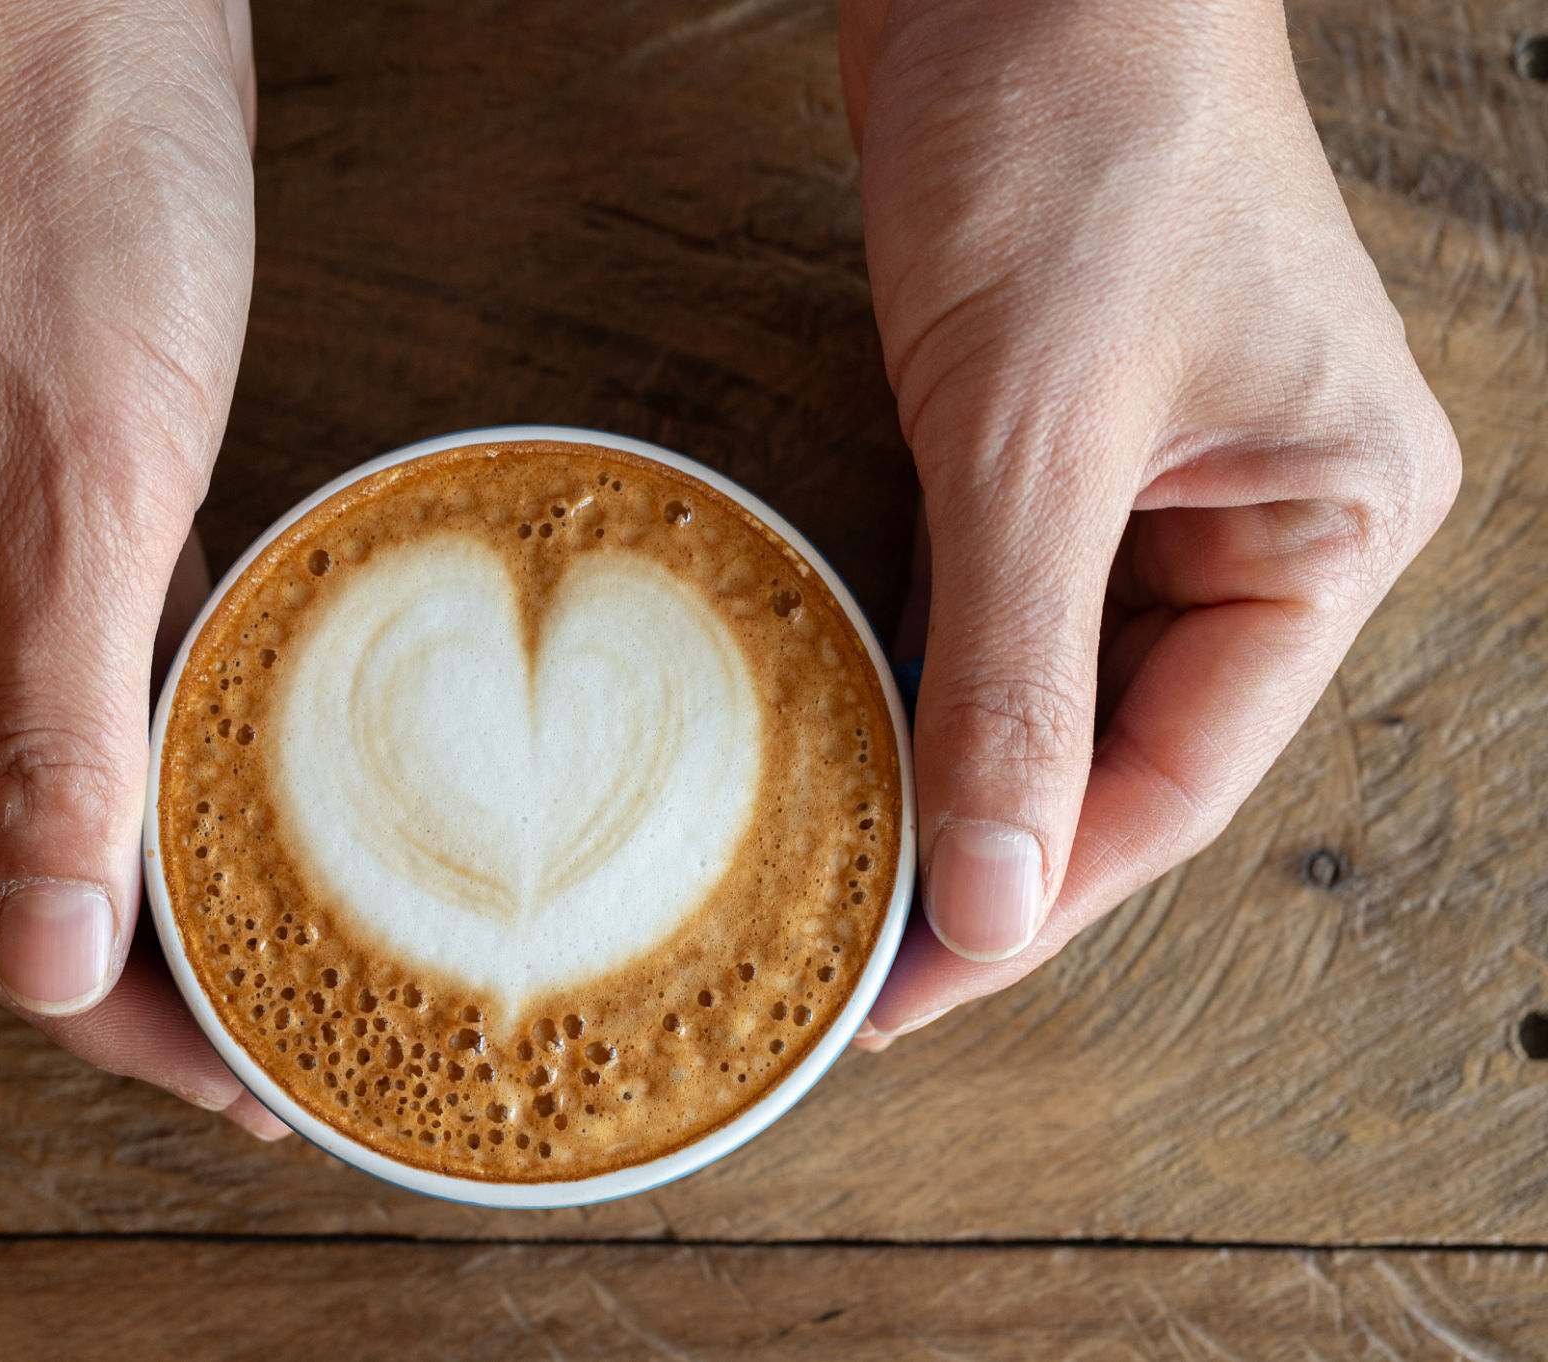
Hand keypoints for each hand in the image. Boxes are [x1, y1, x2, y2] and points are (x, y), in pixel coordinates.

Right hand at [0, 0, 286, 1135]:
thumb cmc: (60, 184)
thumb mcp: (78, 475)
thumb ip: (52, 728)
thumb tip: (50, 950)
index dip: (75, 990)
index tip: (213, 1075)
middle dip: (110, 946)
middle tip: (257, 1048)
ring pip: (21, 754)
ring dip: (133, 853)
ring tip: (259, 961)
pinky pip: (65, 659)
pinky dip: (144, 736)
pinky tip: (226, 803)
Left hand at [838, 0, 1459, 1046]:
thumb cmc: (1075, 141)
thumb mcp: (1040, 439)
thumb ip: (1017, 675)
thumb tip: (1000, 893)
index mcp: (1328, 525)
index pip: (1182, 773)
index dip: (1046, 896)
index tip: (915, 989)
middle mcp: (1261, 517)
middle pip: (1118, 742)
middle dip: (994, 852)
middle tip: (856, 961)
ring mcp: (1157, 476)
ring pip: (1051, 676)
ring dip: (952, 768)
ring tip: (842, 879)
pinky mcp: (1057, 433)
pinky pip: (998, 592)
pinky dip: (927, 663)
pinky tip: (851, 735)